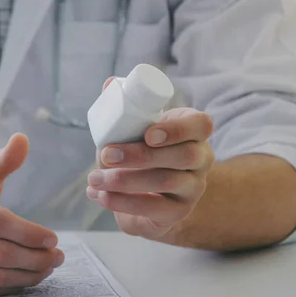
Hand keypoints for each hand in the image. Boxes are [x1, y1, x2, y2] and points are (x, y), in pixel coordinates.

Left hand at [87, 103, 214, 239]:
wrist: (148, 194)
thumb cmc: (141, 151)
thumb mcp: (134, 128)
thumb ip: (123, 107)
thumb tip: (109, 84)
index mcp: (192, 131)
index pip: (201, 124)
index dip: (178, 129)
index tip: (148, 134)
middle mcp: (201, 159)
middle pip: (184, 155)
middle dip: (140, 155)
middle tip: (106, 154)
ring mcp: (193, 188)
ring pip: (167, 181)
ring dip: (124, 180)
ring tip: (94, 178)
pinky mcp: (178, 212)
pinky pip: (155, 209)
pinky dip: (122, 202)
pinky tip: (100, 196)